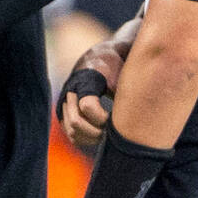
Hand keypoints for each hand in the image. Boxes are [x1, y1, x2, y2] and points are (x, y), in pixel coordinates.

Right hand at [59, 19, 135, 146]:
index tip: (115, 118)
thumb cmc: (115, 69)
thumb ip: (125, 98)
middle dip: (96, 133)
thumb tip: (133, 125)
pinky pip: (71, 133)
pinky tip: (101, 135)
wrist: (99, 58)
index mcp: (85, 80)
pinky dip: (85, 139)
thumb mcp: (123, 77)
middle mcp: (70, 91)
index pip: (87, 106)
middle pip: (76, 123)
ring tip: (108, 136)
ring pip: (72, 132)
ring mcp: (64, 102)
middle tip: (112, 133)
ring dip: (90, 138)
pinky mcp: (63, 112)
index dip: (103, 119)